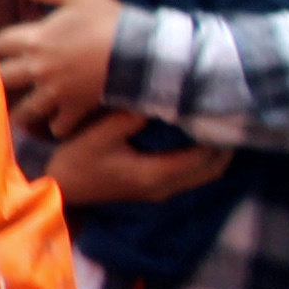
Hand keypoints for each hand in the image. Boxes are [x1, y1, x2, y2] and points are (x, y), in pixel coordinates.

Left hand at [0, 0, 127, 132]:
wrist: (142, 51)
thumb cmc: (108, 20)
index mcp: (35, 40)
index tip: (1, 48)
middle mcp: (38, 69)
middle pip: (0, 79)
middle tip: (0, 81)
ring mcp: (55, 92)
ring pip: (23, 110)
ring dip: (21, 111)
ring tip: (20, 110)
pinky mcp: (75, 109)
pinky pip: (56, 126)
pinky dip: (55, 126)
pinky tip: (54, 123)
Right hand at [38, 105, 220, 208]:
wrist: (60, 191)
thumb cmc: (77, 162)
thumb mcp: (99, 135)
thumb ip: (130, 117)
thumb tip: (157, 97)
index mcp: (156, 173)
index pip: (204, 155)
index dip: (217, 134)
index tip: (223, 110)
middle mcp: (166, 187)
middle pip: (214, 170)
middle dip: (225, 146)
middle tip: (228, 117)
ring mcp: (161, 191)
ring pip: (206, 176)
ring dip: (216, 155)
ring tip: (216, 127)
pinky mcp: (155, 190)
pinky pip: (193, 177)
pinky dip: (202, 161)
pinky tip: (197, 141)